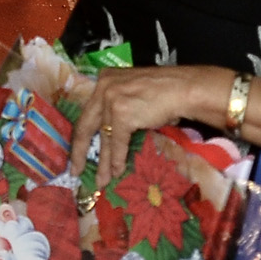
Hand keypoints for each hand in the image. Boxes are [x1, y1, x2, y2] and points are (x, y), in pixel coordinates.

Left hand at [66, 64, 231, 187]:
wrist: (184, 89)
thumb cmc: (165, 93)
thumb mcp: (133, 93)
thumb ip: (118, 106)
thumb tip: (110, 135)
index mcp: (104, 79)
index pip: (88, 112)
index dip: (83, 135)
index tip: (77, 151)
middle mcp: (103, 87)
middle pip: (86, 125)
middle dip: (80, 152)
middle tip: (76, 171)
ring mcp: (111, 99)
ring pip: (104, 138)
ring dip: (103, 162)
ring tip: (101, 181)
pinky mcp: (121, 113)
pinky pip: (117, 142)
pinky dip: (117, 159)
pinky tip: (117, 172)